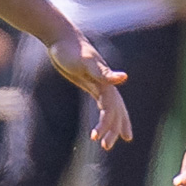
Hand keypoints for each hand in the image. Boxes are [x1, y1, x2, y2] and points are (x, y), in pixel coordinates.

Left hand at [46, 34, 130, 148]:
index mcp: (106, 83)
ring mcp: (99, 84)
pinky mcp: (90, 83)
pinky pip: (101, 103)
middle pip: (114, 112)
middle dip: (112, 130)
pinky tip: (103, 123)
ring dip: (111, 126)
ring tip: (108, 143)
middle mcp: (106, 84)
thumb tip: (124, 78)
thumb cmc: (71, 49)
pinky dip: (104, 115)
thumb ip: (104, 72)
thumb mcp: (85, 61)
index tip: (97, 140)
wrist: (61, 37)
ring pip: (110, 109)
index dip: (108, 126)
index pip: (111, 110)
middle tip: (106, 147)